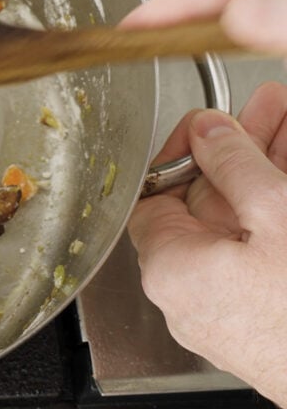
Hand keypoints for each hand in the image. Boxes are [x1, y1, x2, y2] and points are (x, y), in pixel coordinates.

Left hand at [128, 83, 286, 404]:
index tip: (213, 125)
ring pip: (243, 225)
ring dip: (267, 175)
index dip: (185, 152)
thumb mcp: (275, 213)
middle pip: (209, 202)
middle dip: (243, 151)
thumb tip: (208, 134)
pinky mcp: (262, 320)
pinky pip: (261, 255)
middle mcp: (189, 296)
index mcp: (171, 269)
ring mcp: (227, 311)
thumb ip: (235, 165)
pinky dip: (279, 216)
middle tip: (272, 111)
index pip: (156, 194)